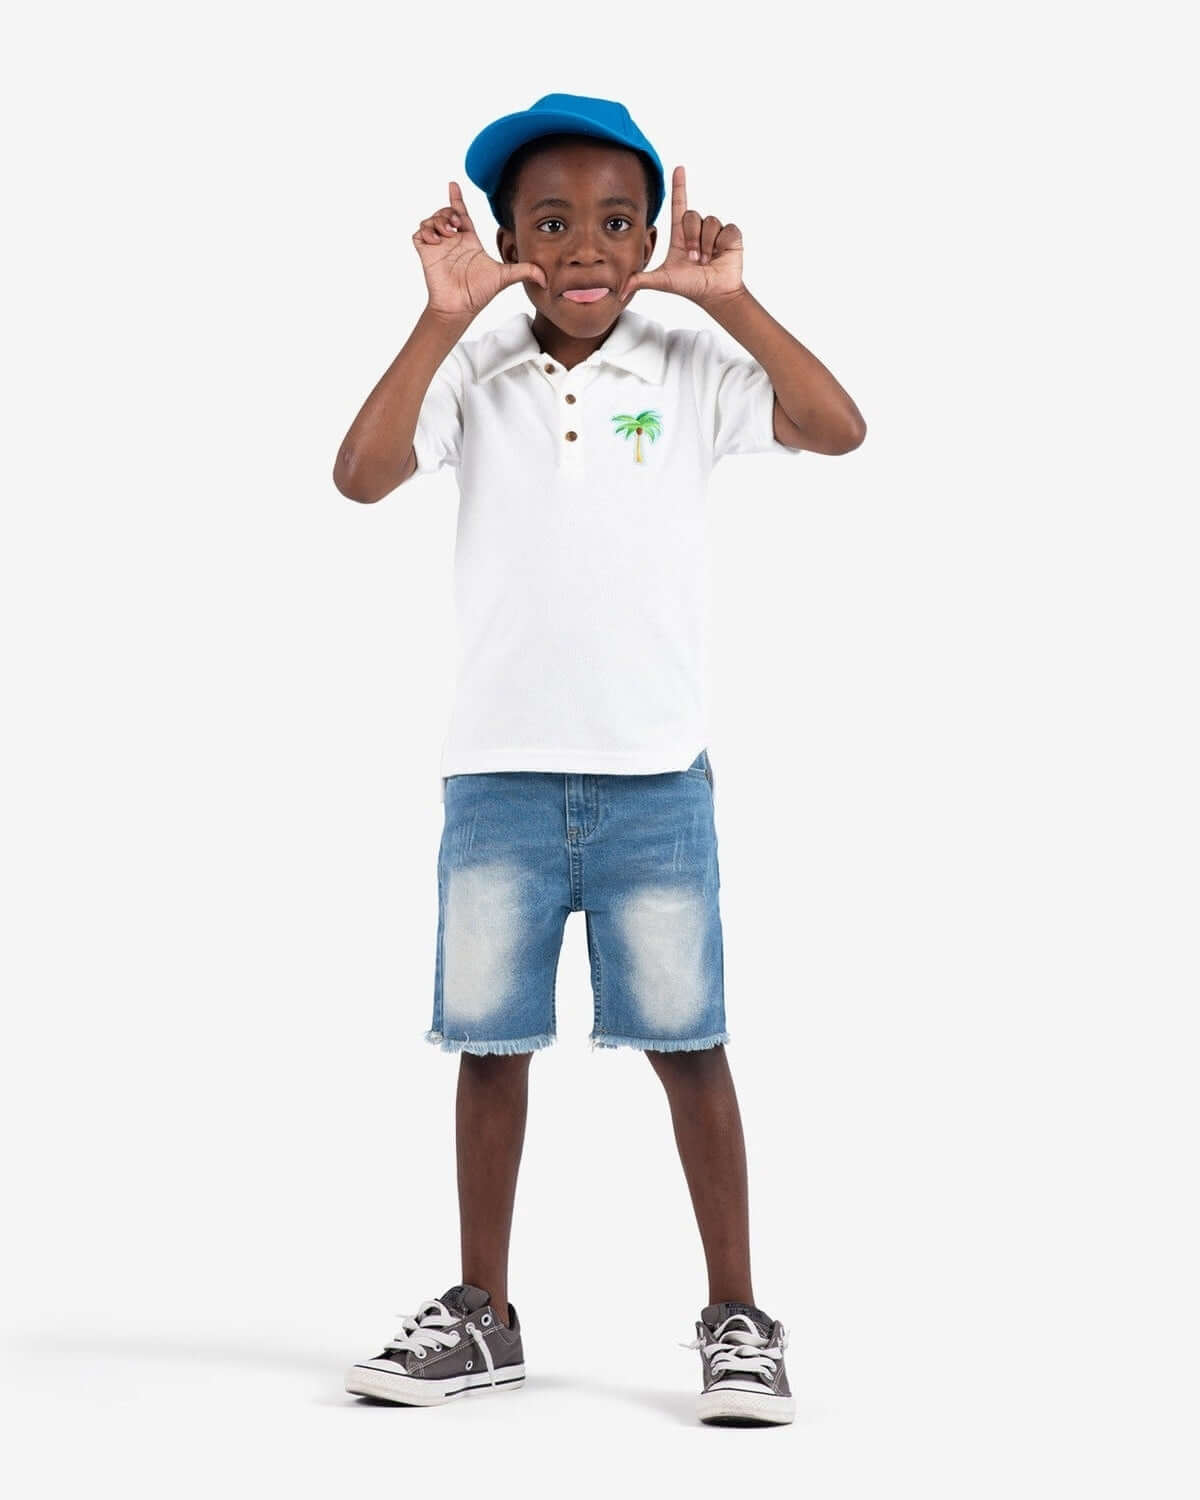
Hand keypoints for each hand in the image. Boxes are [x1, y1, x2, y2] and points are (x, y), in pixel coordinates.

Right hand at [413, 181, 547, 319]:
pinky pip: (419, 233)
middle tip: (456, 224)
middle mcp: (453, 241)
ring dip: (438, 220)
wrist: (460, 308)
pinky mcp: (426, 253)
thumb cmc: (480, 293)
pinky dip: (426, 231)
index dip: (457, 199)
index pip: (462, 214)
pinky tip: (436, 240)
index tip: (453, 184)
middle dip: (449, 211)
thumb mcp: (505, 277)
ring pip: (432, 220)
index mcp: (469, 241)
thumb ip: (524, 271)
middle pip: (446, 213)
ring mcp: (438, 246)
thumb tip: (546, 277)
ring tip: (447, 233)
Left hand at [617, 165, 744, 305]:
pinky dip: (722, 245)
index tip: (678, 169)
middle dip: (692, 239)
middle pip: (692, 216)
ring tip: (707, 261)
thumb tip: (619, 290)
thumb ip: (641, 280)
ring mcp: (715, 231)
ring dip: (706, 245)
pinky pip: (725, 229)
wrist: (715, 294)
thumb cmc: (691, 286)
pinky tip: (721, 255)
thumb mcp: (663, 281)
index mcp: (681, 234)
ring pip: (709, 222)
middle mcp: (697, 229)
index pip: (679, 205)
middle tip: (694, 260)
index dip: (679, 186)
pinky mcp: (731, 235)